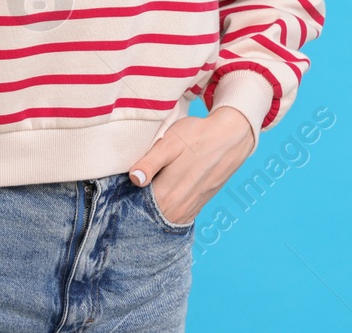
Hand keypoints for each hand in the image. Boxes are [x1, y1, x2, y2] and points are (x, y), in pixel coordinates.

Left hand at [128, 106, 254, 225]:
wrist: (231, 138)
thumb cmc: (198, 136)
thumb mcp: (169, 144)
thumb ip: (149, 163)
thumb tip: (134, 179)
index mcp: (166, 195)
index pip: (135, 207)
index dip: (125, 198)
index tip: (120, 188)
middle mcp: (178, 209)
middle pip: (147, 214)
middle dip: (138, 204)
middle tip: (136, 185)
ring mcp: (190, 210)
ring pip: (162, 216)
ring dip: (153, 207)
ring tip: (151, 187)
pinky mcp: (198, 206)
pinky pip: (176, 215)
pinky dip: (167, 208)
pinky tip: (166, 192)